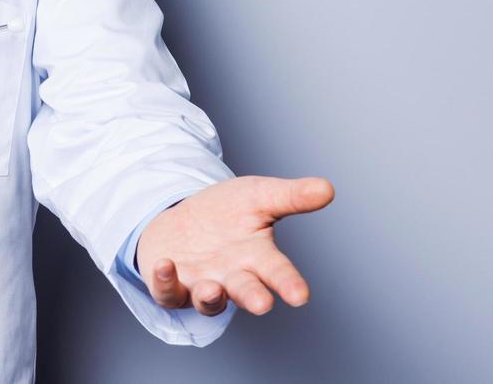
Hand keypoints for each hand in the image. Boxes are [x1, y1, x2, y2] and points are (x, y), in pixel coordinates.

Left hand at [135, 174, 334, 316]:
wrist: (181, 216)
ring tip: (212, 288)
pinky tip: (165, 265)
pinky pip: (167, 291)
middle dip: (254, 298)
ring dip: (210, 296)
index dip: (289, 284)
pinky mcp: (172, 286)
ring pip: (209, 300)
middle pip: (246, 291)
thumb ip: (290, 196)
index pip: (277, 273)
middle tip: (262, 303)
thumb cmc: (226, 212)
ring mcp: (202, 284)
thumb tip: (328, 188)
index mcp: (257, 257)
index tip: (300, 295)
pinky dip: (165, 282)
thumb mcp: (257, 196)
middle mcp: (232, 277)